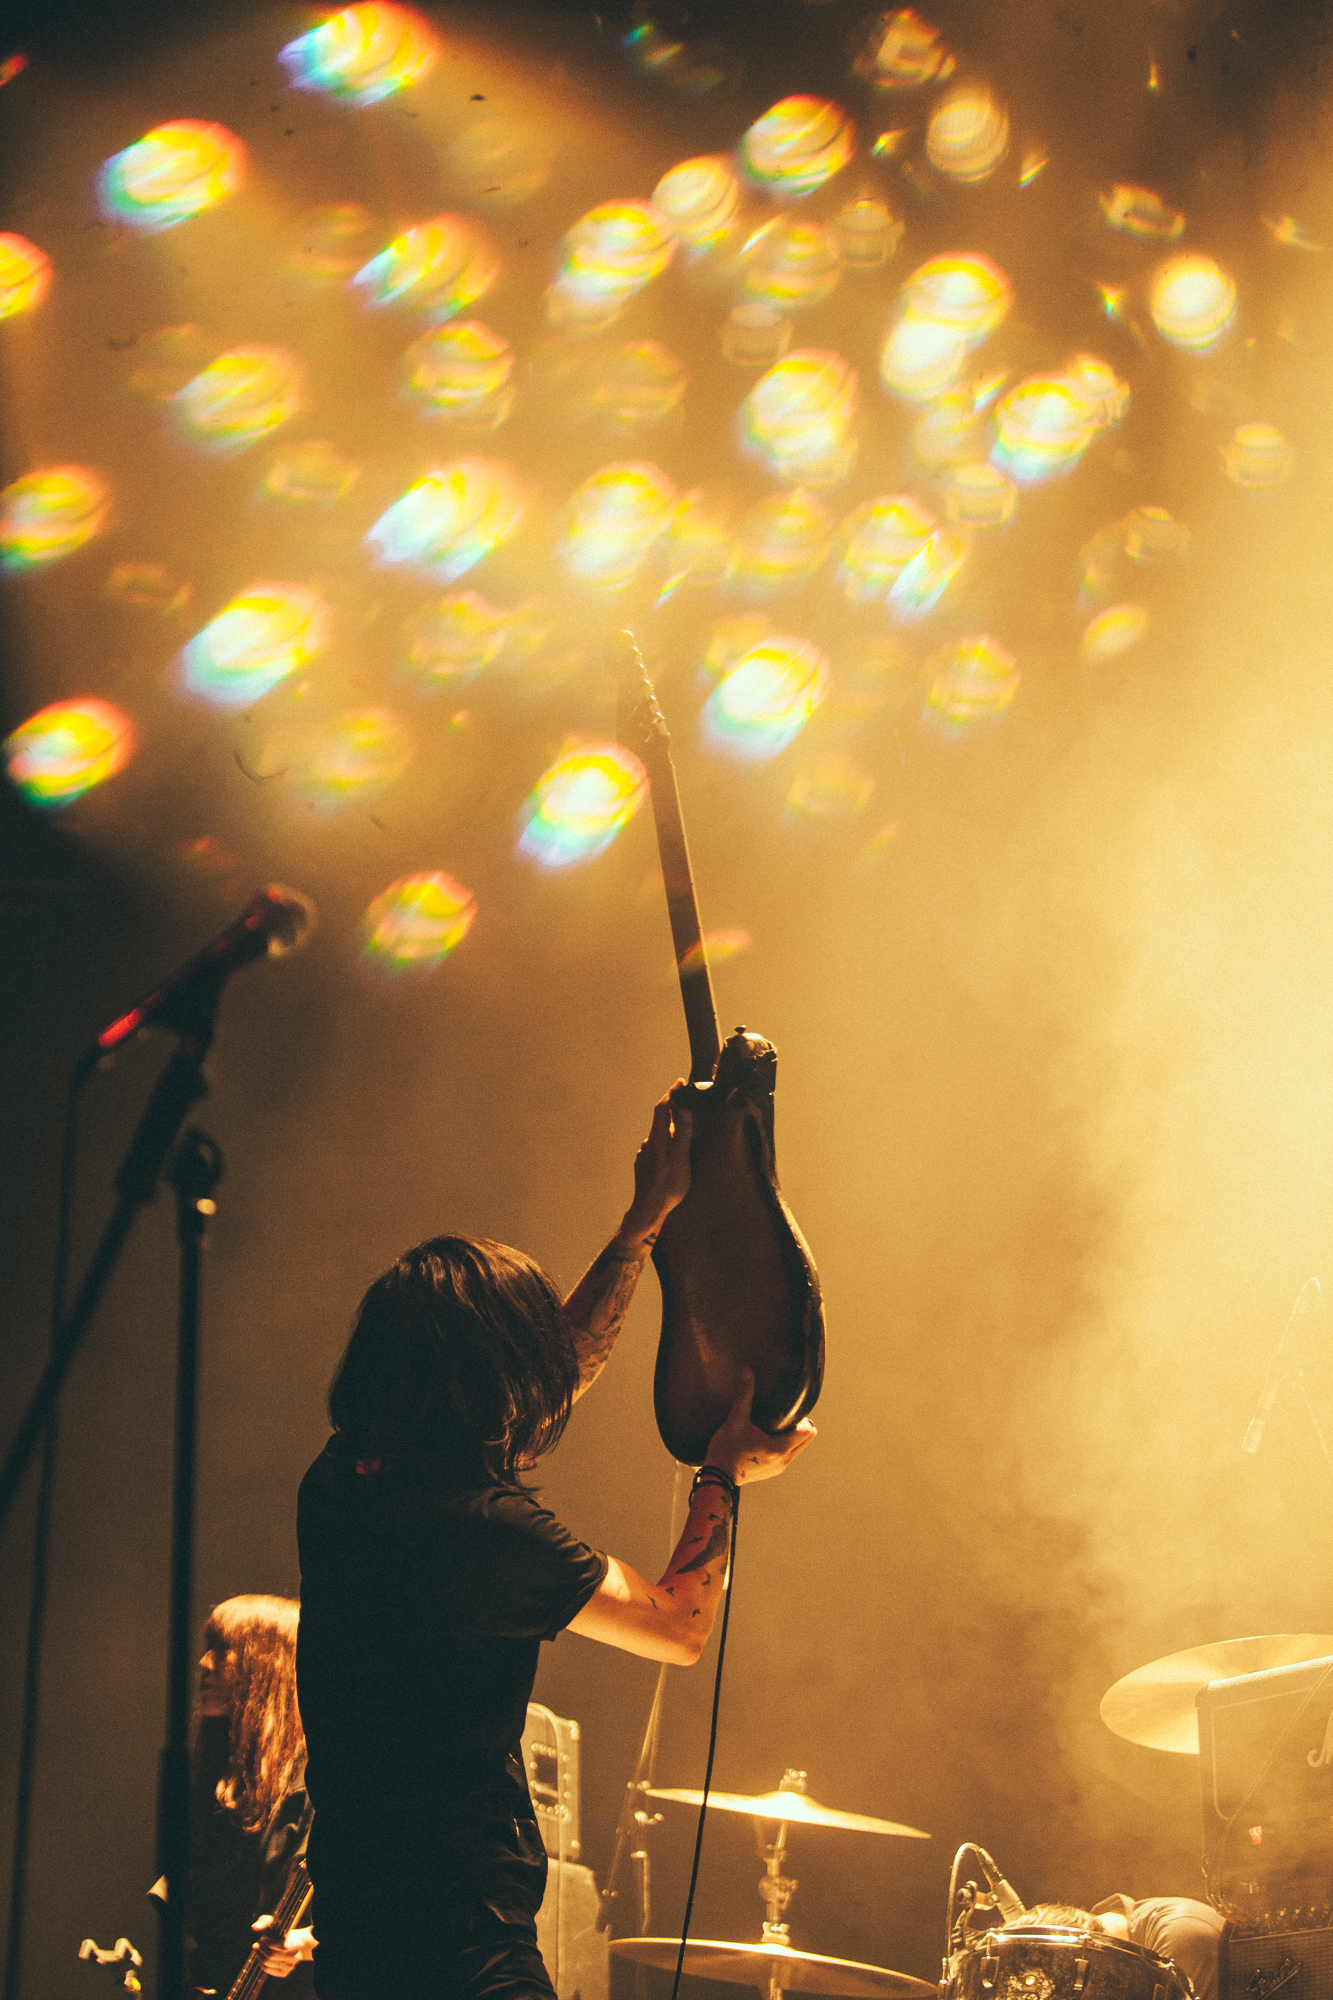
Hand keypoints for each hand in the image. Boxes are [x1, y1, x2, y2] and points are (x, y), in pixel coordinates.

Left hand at [251, 1916, 314, 1976]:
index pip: (283, 1947)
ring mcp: (290, 1966)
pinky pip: (268, 1970)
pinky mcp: (284, 1973)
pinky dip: (261, 1963)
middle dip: (261, 1948)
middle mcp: (295, 1956)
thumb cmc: (283, 1930)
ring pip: (268, 1963)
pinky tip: (260, 1956)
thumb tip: (254, 1927)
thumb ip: (265, 1921)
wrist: (295, 1942)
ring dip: (259, 1955)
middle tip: (257, 1943)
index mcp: (297, 1943)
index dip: (269, 1943)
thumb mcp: (276, 1921)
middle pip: (271, 1955)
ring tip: (258, 1948)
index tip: (263, 1938)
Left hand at [619, 1084, 691, 1245]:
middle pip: (660, 1120)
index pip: (663, 1108)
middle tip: (687, 1104)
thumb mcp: (681, 1160)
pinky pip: (656, 1148)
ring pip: (659, 1136)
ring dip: (670, 1131)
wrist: (647, 1211)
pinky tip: (673, 1156)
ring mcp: (644, 1154)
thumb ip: (682, 1133)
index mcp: (658, 1139)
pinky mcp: (644, 1164)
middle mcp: (648, 1143)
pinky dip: (666, 1145)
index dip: (672, 1093)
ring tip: (685, 1135)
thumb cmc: (668, 1188)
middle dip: (673, 1110)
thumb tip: (683, 1108)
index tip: (680, 1082)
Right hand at [704, 1370, 816, 1485]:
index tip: (785, 1411)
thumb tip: (747, 1371)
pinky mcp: (774, 1471)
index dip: (801, 1418)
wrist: (717, 1477)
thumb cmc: (726, 1450)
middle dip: (799, 1426)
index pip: (808, 1431)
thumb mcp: (735, 1421)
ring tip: (773, 1426)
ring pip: (799, 1448)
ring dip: (792, 1436)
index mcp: (779, 1447)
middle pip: (807, 1439)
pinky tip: (766, 1438)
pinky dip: (784, 1445)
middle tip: (780, 1417)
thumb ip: (744, 1395)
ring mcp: (780, 1468)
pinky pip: (789, 1455)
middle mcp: (785, 1460)